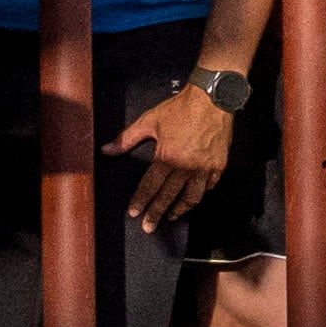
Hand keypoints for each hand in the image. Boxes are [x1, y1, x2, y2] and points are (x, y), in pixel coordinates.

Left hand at [123, 77, 236, 231]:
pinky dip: (200, 194)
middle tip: (149, 228)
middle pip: (169, 197)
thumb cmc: (179, 109)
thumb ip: (126, 139)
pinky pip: (209, 186)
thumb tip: (106, 150)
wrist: (212, 98)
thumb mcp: (149, 121)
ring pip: (192, 197)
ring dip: (180, 209)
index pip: (150, 187)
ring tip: (172, 216)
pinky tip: (194, 197)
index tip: (134, 215)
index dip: (141, 202)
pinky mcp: (219, 165)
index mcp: (167, 158)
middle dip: (157, 214)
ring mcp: (205, 168)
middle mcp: (186, 168)